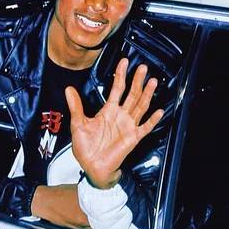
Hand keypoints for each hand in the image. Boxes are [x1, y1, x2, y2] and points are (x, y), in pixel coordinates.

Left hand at [63, 58, 162, 189]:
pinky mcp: (133, 138)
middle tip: (143, 67)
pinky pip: (145, 127)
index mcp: (108, 111)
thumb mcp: (78, 124)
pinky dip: (152, 120)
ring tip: (152, 81)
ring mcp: (128, 126)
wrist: (91, 166)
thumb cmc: (86, 147)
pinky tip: (159, 111)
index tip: (125, 62)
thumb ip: (76, 106)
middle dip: (137, 81)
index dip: (121, 75)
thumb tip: (69, 89)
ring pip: (140, 106)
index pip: (117, 89)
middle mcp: (120, 116)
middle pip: (132, 94)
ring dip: (147, 94)